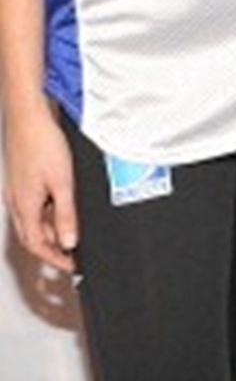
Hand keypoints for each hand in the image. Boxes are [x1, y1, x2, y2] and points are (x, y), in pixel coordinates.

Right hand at [3, 100, 78, 271]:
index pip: (37, 246)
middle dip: (53, 248)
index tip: (72, 266)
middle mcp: (17, 201)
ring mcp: (16, 190)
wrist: (27, 114)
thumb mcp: (63, 183)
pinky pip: (32, 205)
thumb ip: (66, 215)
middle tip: (73, 253)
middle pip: (33, 236)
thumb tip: (69, 242)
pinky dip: (47, 212)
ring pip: (33, 221)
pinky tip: (61, 204)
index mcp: (25, 207)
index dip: (56, 259)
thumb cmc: (42, 142)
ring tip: (72, 228)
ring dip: (50, 229)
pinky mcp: (20, 179)